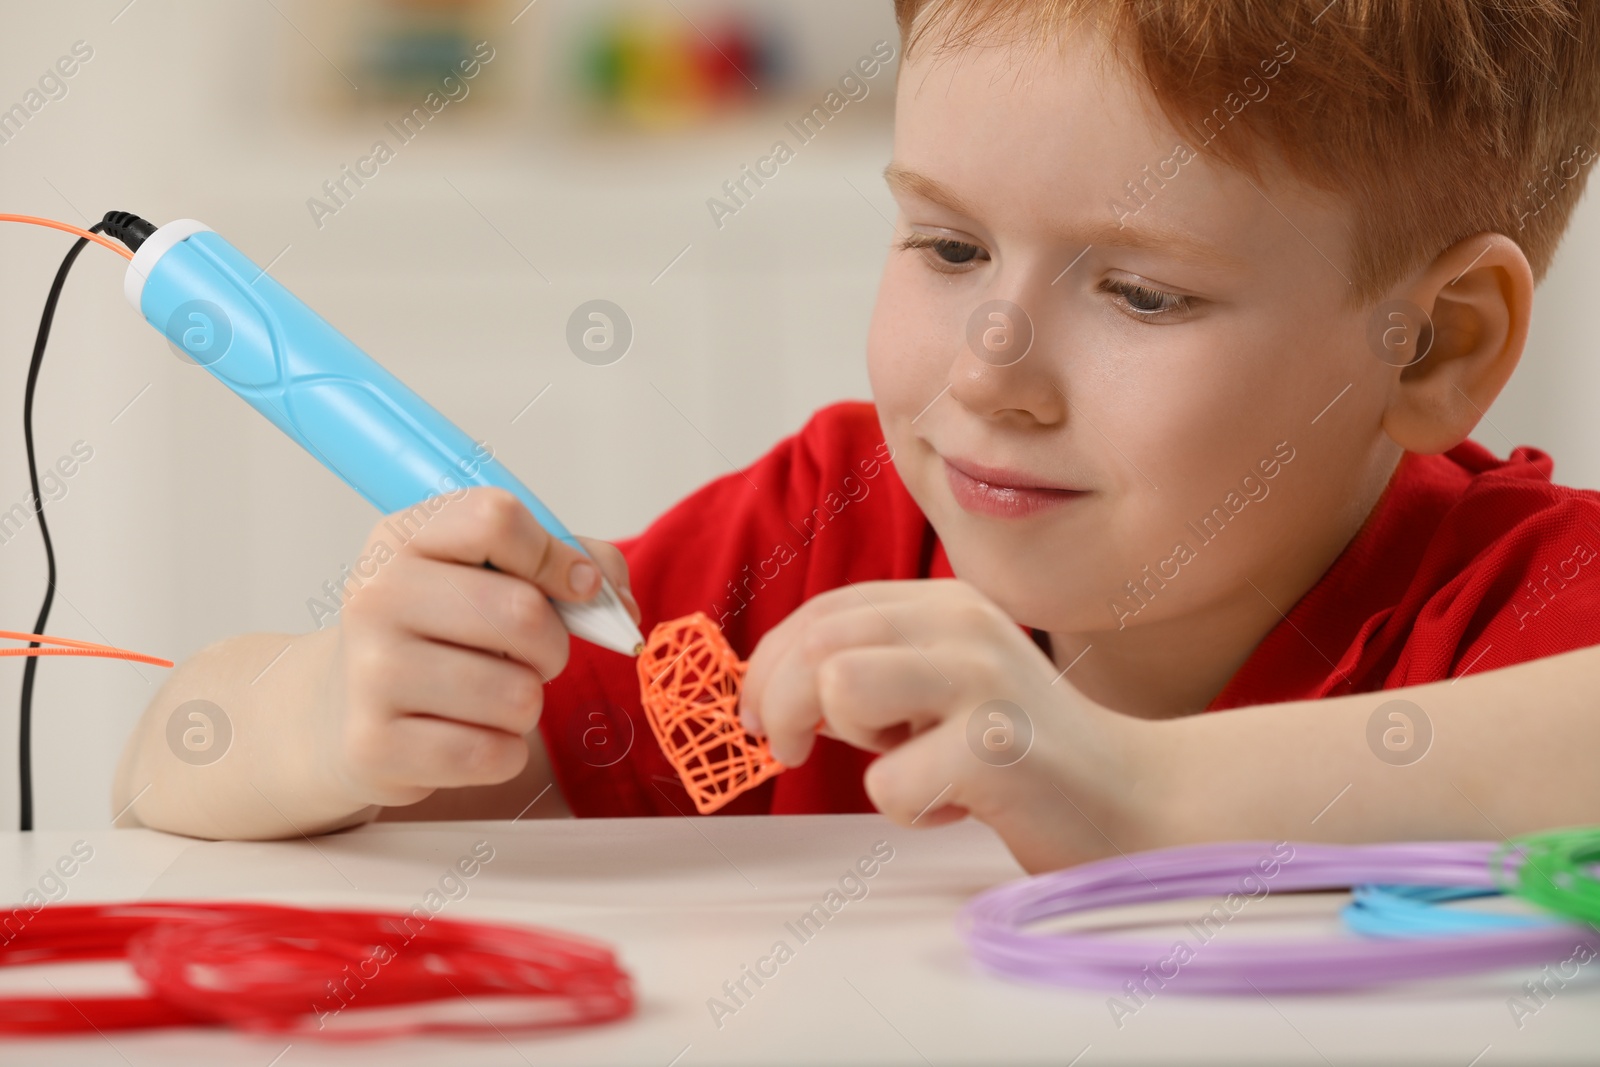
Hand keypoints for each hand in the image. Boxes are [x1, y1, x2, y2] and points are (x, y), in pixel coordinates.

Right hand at [320, 488, 640, 808]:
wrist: (347, 706)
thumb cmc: (445, 630)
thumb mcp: (495, 572)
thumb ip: (576, 565)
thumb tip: (618, 608)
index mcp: (404, 537)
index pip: (496, 519)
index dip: (556, 556)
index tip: (576, 586)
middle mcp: (376, 597)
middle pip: (522, 614)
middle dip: (554, 644)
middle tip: (533, 654)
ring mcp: (370, 674)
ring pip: (517, 695)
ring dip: (527, 703)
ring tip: (490, 693)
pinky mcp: (375, 747)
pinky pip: (493, 754)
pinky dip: (504, 752)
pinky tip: (469, 734)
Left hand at [739, 579, 1163, 870]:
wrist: (1139, 802)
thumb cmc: (1027, 752)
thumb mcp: (950, 683)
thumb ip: (878, 665)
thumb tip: (773, 686)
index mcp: (946, 604)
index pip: (824, 610)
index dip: (770, 662)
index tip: (755, 715)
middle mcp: (963, 625)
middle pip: (816, 642)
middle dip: (774, 701)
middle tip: (787, 752)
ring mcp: (983, 682)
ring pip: (841, 686)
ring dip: (849, 742)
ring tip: (902, 760)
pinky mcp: (995, 748)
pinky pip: (888, 783)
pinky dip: (908, 811)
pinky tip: (958, 807)